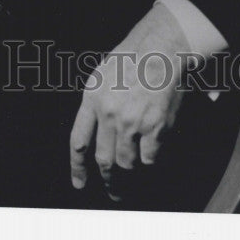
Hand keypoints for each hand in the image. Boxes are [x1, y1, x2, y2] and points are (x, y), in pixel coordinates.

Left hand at [69, 3, 189, 200]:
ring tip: (131, 181)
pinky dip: (149, 160)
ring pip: (126, 163)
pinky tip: (150, 158)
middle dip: (108, 180)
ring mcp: (132, 122)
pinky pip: (149, 157)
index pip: (79, 142)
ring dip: (128, 173)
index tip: (79, 183)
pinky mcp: (155, 127)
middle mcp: (109, 113)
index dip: (77, 167)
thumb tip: (94, 132)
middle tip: (113, 190)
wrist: (161, 48)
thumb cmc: (132, 57)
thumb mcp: (102, 75)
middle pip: (103, 159)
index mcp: (92, 99)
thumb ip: (96, 104)